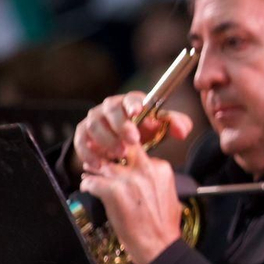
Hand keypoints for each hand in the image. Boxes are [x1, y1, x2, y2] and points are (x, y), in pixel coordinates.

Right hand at [73, 92, 193, 172]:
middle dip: (121, 126)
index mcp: (131, 102)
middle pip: (110, 110)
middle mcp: (110, 108)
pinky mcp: (83, 134)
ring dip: (106, 140)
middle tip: (132, 141)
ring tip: (119, 154)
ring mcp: (94, 120)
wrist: (123, 144)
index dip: (133, 104)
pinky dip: (88, 153)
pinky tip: (99, 164)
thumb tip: (182, 130)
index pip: (130, 98)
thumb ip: (175, 125)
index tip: (137, 112)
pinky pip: (80, 141)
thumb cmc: (145, 131)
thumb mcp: (161, 128)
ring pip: (94, 125)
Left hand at [79, 143, 183, 263]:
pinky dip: (87, 185)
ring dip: (94, 171)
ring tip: (89, 176)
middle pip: (119, 151)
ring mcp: (128, 179)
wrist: (159, 245)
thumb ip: (156, 179)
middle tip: (100, 162)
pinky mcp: (113, 191)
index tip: (117, 161)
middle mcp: (145, 170)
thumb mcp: (169, 194)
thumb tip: (142, 176)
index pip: (138, 150)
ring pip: (104, 166)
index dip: (124, 156)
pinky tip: (88, 189)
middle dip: (108, 156)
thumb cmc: (164, 226)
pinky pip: (92, 182)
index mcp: (161, 169)